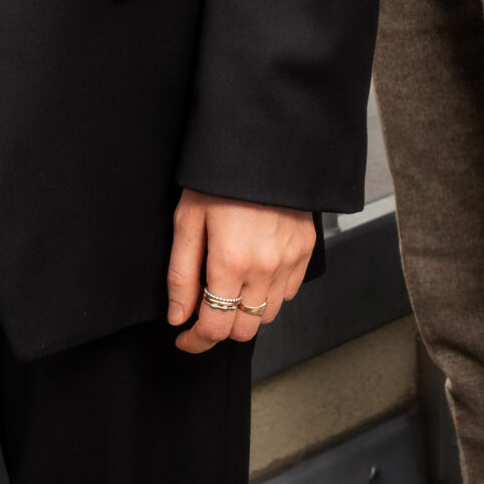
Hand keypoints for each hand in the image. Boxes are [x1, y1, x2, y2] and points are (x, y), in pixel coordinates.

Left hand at [166, 192, 315, 354]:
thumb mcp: (187, 220)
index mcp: (231, 262)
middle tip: (203, 312)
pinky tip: (254, 274)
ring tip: (229, 288)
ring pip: (268, 316)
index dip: (196, 341)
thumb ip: (181, 275)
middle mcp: (265, 269)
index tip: (184, 337)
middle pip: (244, 330)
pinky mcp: (305, 249)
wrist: (263, 142)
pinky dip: (270, 294)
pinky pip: (289, 292)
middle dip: (220, 329)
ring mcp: (289, 260)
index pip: (215, 328)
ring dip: (246, 313)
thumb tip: (178, 318)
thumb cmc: (219, 177)